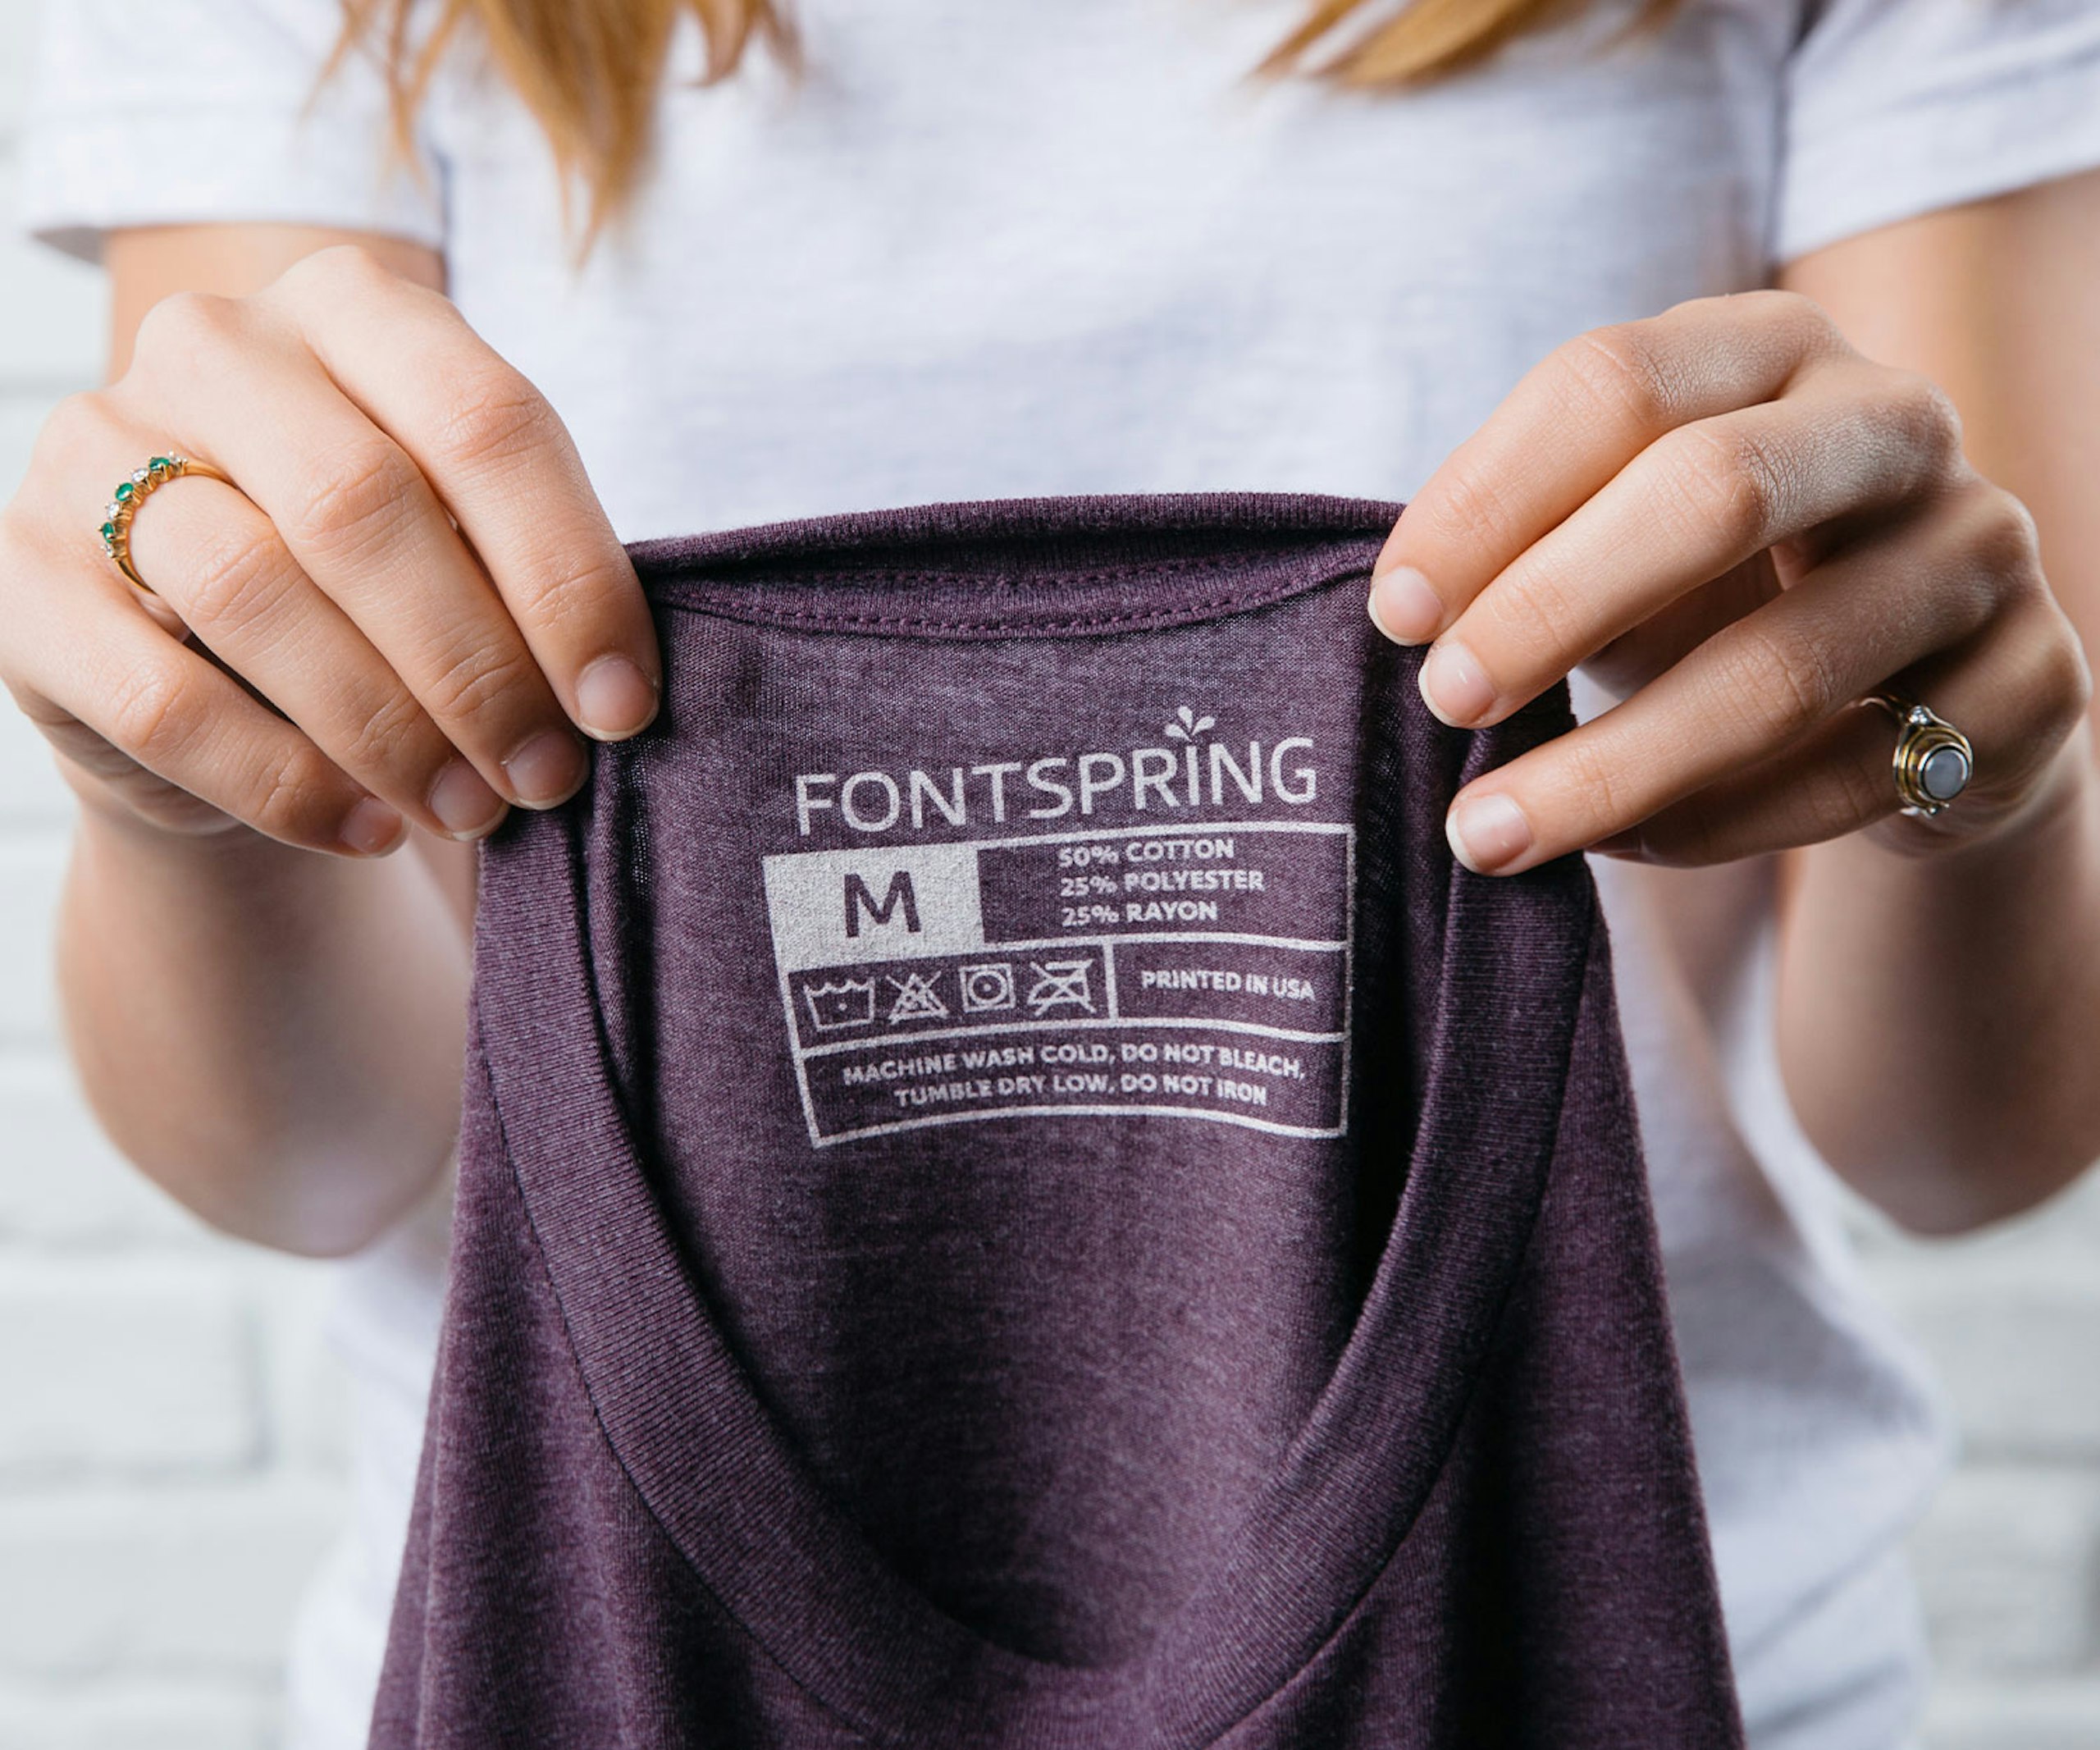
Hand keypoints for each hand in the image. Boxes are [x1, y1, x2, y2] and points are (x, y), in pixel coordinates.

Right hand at [0, 243, 660, 856]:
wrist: (216, 671)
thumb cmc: (381, 593)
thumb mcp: (465, 547)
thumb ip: (523, 575)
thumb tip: (613, 696)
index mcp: (351, 305)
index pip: (485, 421)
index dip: (569, 577)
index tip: (623, 705)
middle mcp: (213, 345)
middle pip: (366, 502)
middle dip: (478, 664)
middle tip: (548, 776)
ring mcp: (95, 449)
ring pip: (255, 588)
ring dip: (386, 725)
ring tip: (470, 810)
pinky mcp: (26, 581)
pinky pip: (163, 699)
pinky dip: (284, 780)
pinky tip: (365, 828)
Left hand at [1367, 289, 2093, 875]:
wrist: (1916, 690)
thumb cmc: (1718, 591)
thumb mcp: (1620, 538)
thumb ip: (1533, 546)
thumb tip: (1411, 616)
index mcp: (1770, 345)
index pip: (1614, 382)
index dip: (1487, 499)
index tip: (1392, 611)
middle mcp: (1892, 421)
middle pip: (1713, 492)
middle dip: (1551, 607)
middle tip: (1441, 703)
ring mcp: (1978, 548)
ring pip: (1783, 668)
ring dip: (1612, 765)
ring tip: (1486, 833)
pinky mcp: (2031, 683)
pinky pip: (1851, 776)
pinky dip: (1713, 825)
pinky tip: (1617, 847)